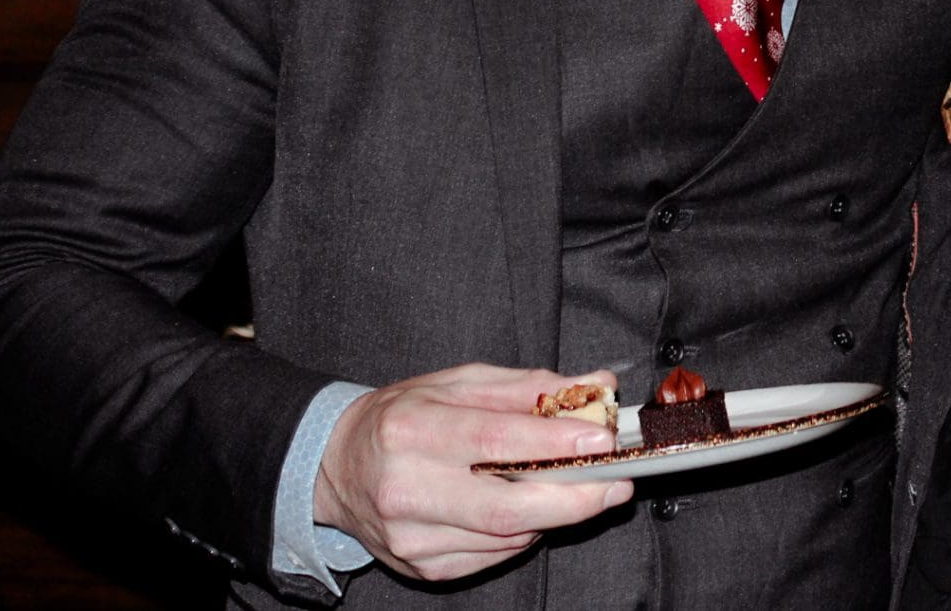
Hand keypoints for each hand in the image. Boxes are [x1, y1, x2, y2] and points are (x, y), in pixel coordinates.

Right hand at [316, 363, 632, 580]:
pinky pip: (494, 555)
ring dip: (554, 514)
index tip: (601, 439)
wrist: (335, 466)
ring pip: (506, 535)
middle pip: (506, 506)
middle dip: (574, 498)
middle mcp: (405, 488)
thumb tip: (596, 388)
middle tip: (616, 484)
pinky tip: (528, 508)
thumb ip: (528, 387)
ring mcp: (411, 537)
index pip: (494, 441)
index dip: (555, 442)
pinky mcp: (422, 567)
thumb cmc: (402, 417)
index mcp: (410, 430)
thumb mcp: (458, 383)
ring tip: (576, 488)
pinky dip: (524, 532)